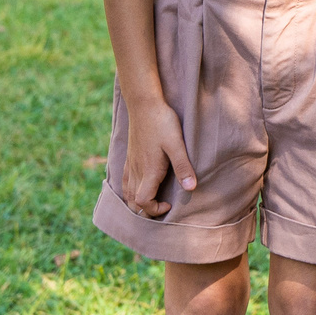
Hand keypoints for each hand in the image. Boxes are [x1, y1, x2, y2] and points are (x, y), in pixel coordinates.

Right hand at [116, 95, 197, 218]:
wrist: (144, 104)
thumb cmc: (162, 123)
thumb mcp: (176, 144)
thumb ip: (183, 167)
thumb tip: (191, 188)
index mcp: (148, 171)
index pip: (143, 202)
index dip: (154, 209)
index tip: (169, 203)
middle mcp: (137, 170)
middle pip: (133, 202)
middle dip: (145, 210)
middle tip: (162, 205)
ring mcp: (130, 163)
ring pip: (127, 192)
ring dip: (137, 202)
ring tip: (153, 199)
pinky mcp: (129, 156)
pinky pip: (124, 180)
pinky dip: (130, 190)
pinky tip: (140, 186)